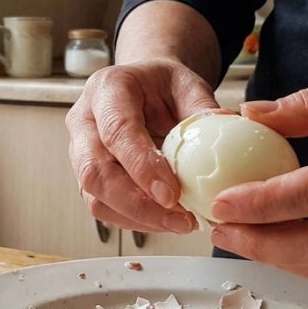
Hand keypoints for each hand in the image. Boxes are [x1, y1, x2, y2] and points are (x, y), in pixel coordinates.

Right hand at [66, 58, 219, 233]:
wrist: (143, 89)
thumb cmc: (160, 86)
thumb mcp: (187, 85)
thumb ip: (202, 109)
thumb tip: (226, 128)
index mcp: (108, 89)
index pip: (117, 131)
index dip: (141, 165)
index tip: (171, 193)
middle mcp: (85, 120)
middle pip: (95, 171)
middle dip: (136, 203)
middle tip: (179, 218)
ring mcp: (80, 151)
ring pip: (94, 195)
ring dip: (136, 217)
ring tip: (178, 223)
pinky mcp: (88, 176)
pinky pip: (103, 207)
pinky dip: (135, 220)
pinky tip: (165, 220)